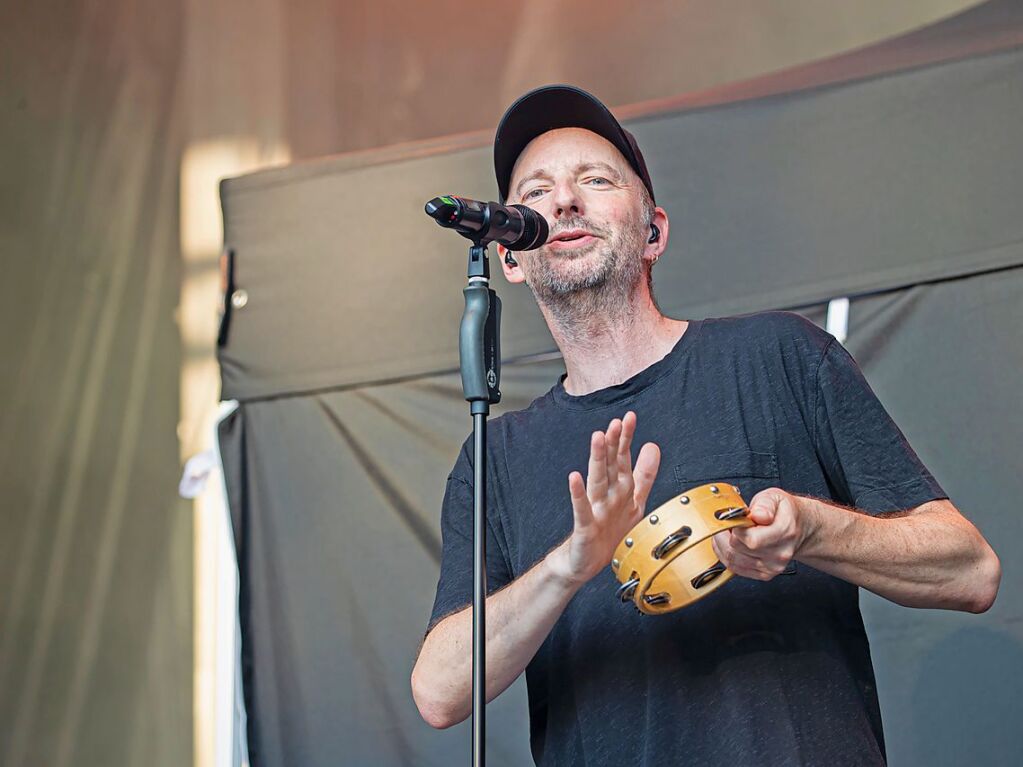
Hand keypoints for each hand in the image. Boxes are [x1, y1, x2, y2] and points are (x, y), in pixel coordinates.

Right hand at [547, 411, 660, 586]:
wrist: (585, 561)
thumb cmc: (608, 531)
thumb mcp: (634, 501)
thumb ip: (644, 475)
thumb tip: (652, 446)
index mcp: (620, 489)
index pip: (623, 460)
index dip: (627, 440)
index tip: (629, 417)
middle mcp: (607, 495)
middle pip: (610, 465)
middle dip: (614, 444)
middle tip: (616, 422)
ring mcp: (595, 509)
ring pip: (597, 480)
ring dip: (598, 459)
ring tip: (598, 437)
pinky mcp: (585, 526)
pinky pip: (582, 509)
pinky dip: (578, 494)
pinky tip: (574, 477)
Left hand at [711, 488, 814, 579]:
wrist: (799, 528)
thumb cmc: (783, 512)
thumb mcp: (775, 497)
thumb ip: (764, 504)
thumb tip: (758, 515)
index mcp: (784, 532)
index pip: (750, 539)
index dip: (735, 527)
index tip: (733, 518)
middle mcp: (780, 554)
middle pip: (737, 550)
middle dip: (725, 535)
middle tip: (727, 524)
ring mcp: (772, 567)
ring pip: (732, 560)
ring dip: (722, 545)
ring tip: (729, 532)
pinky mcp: (764, 574)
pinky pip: (735, 568)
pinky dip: (727, 555)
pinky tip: (731, 544)